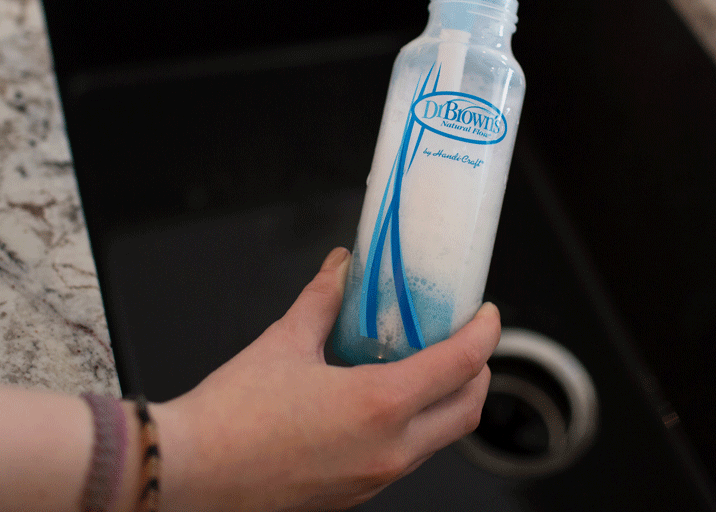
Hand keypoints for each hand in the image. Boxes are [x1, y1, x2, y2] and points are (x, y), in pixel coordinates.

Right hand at [154, 247, 500, 511]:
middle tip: (461, 336)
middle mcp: (389, 450)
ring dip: (446, 397)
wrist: (188, 475)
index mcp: (379, 407)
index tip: (486, 314)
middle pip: (467, 409)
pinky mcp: (355, 493)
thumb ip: (324, 298)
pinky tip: (385, 396)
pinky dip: (416, 422)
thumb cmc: (232, 416)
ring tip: (424, 361)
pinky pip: (408, 456)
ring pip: (440, 437)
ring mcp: (375, 479)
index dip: (484, 334)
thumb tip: (342, 267)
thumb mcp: (285, 341)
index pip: (460, 365)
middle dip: (476, 369)